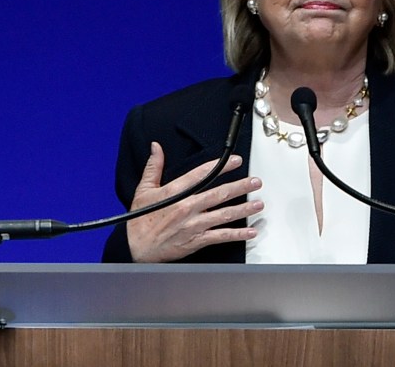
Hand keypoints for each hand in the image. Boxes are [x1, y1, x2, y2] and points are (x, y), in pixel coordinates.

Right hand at [127, 142, 263, 262]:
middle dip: (240, 187)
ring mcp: (194, 225)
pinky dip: (237, 234)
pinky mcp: (196, 240)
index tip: (235, 160)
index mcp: (175, 193)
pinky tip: (250, 232)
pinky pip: (220, 236)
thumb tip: (156, 147)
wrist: (135, 248)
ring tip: (258, 204)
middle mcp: (187, 207)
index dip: (221, 167)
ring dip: (243, 209)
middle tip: (255, 181)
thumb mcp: (143, 190)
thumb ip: (153, 167)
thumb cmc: (139, 220)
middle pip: (219, 194)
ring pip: (224, 215)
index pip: (202, 175)